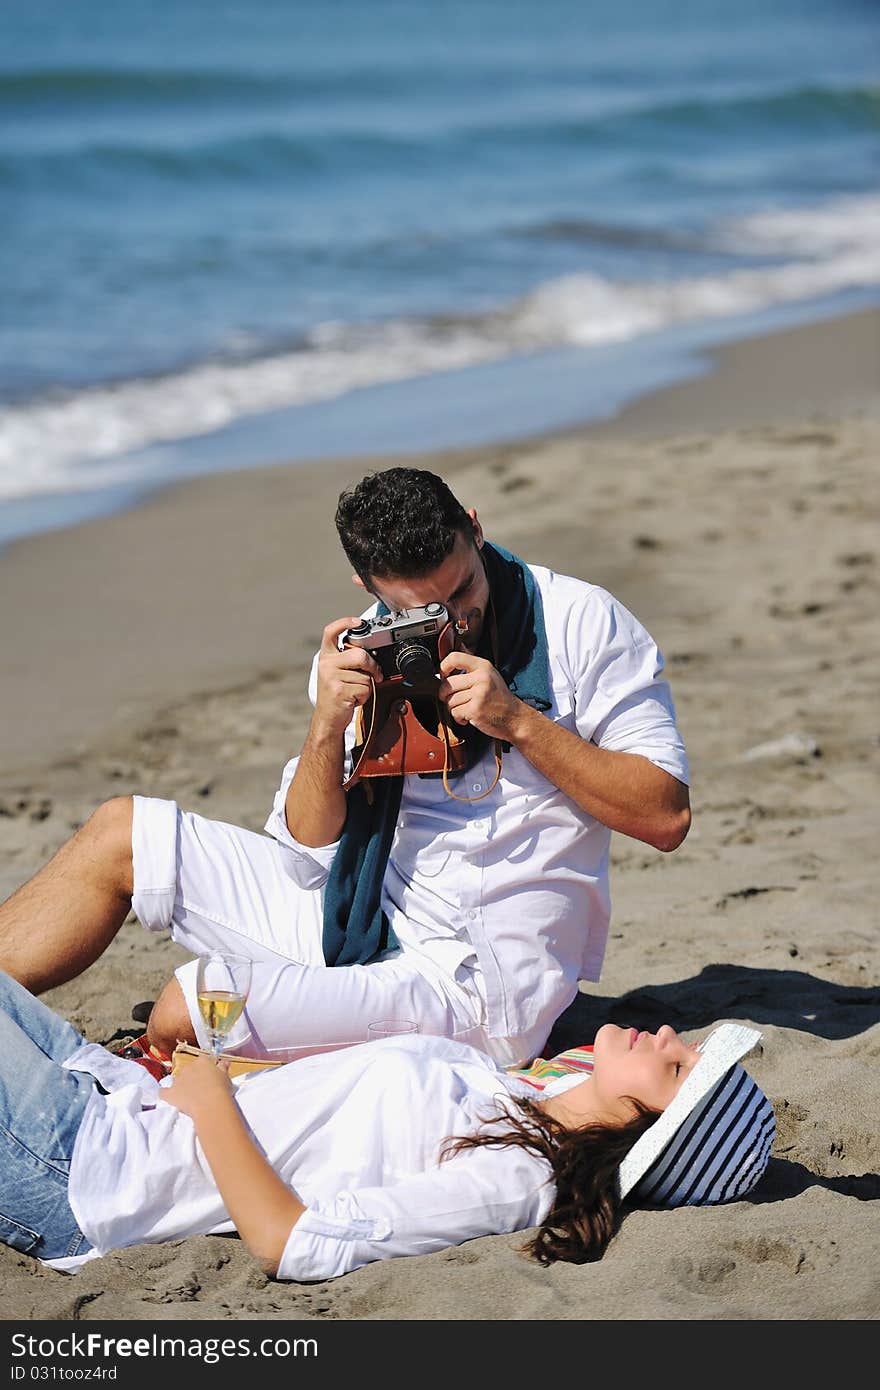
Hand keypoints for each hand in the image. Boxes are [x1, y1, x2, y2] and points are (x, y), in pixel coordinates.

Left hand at [159, 1054, 234, 1117]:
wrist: (211, 1105)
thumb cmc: (221, 1089)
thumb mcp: (226, 1076)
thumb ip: (223, 1067)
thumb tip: (223, 1062)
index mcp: (202, 1062)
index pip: (203, 1062)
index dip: (206, 1070)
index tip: (210, 1078)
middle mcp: (188, 1068)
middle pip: (189, 1071)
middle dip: (193, 1078)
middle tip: (201, 1089)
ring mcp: (178, 1080)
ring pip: (177, 1081)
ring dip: (181, 1086)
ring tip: (189, 1096)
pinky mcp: (171, 1093)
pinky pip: (163, 1092)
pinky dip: (165, 1094)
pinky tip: (169, 1097)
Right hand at [313, 616, 383, 735]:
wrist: (328, 718)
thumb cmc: (337, 694)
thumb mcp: (338, 672)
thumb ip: (349, 659)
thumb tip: (371, 653)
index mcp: (326, 656)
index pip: (331, 632)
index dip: (344, 623)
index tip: (358, 621)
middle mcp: (326, 664)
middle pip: (359, 655)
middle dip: (372, 666)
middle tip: (375, 674)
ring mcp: (330, 677)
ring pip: (365, 675)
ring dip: (367, 686)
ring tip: (354, 691)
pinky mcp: (338, 690)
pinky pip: (364, 689)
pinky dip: (364, 696)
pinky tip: (353, 699)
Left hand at [438, 650, 521, 738]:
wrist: (514, 718)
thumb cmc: (499, 698)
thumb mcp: (490, 676)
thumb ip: (471, 670)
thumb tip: (447, 667)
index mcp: (484, 666)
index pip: (455, 657)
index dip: (443, 666)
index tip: (443, 675)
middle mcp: (482, 678)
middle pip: (448, 684)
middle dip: (445, 695)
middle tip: (453, 699)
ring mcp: (479, 694)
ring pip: (450, 700)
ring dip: (454, 708)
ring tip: (465, 709)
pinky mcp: (475, 709)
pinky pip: (455, 712)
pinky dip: (458, 718)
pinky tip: (468, 717)